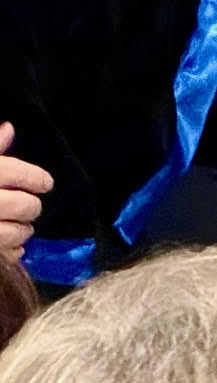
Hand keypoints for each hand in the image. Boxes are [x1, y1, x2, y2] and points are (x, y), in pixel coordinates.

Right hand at [0, 123, 54, 258]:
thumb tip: (8, 128)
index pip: (15, 173)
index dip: (36, 178)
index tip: (46, 184)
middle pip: (21, 205)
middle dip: (31, 207)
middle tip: (32, 207)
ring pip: (14, 233)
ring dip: (23, 232)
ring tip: (22, 228)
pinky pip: (3, 254)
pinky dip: (11, 253)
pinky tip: (13, 249)